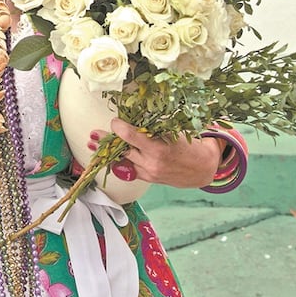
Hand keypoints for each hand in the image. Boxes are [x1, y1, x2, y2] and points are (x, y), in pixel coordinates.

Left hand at [99, 118, 221, 188]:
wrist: (202, 169)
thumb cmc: (190, 145)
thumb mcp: (174, 133)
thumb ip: (153, 129)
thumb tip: (134, 117)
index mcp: (160, 149)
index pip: (132, 137)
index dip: (120, 128)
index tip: (114, 122)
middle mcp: (152, 163)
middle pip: (123, 151)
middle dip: (107, 141)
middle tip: (94, 133)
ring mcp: (149, 173)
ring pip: (122, 161)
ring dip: (108, 152)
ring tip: (93, 144)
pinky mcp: (148, 179)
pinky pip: (129, 169)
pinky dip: (119, 161)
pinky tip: (108, 155)